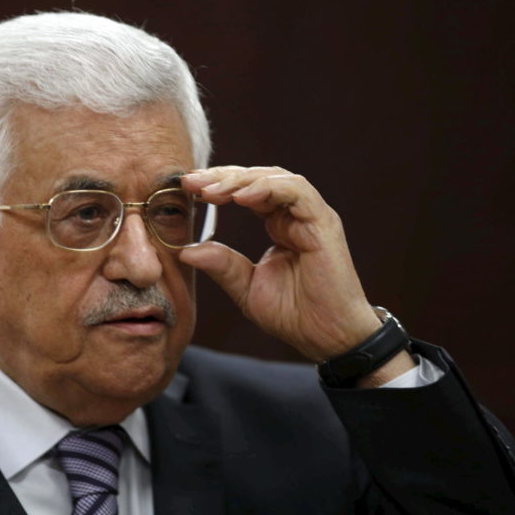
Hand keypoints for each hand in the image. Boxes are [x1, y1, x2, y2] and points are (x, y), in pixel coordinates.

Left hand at [179, 166, 390, 363]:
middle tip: (191, 182)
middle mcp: (295, 215)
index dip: (217, 185)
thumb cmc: (295, 315)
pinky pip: (297, 191)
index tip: (186, 188)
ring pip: (275, 178)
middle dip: (221, 176)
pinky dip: (267, 189)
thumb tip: (185, 249)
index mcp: (279, 225)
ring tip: (210, 190)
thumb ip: (221, 265)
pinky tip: (241, 197)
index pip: (246, 191)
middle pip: (257, 178)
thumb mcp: (246, 288)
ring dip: (240, 180)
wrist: (329, 338)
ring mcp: (311, 217)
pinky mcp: (323, 224)